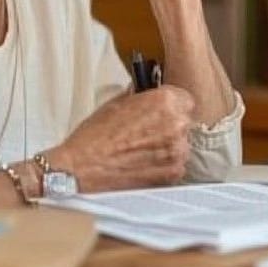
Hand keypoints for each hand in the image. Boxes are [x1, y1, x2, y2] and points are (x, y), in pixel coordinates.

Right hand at [50, 86, 195, 191]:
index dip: (172, 104)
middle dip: (169, 124)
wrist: (82, 168)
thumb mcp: (116, 103)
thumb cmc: (94, 137)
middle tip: (148, 130)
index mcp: (164, 102)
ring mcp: (176, 152)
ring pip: (181, 144)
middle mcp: (175, 125)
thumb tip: (145, 92)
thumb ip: (139, 96)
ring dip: (168, 145)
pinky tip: (143, 162)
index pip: (185, 98)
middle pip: (184, 121)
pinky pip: (176, 165)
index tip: (163, 109)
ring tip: (142, 149)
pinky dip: (164, 164)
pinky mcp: (172, 174)